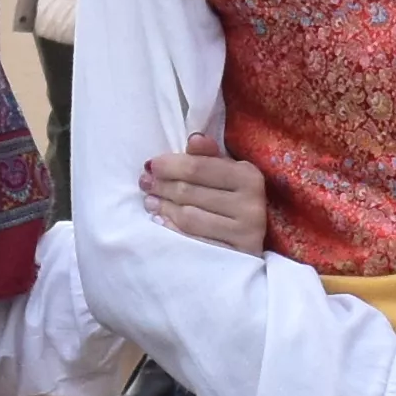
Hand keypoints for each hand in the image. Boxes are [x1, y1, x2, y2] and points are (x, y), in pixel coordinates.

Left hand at [139, 146, 269, 253]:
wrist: (247, 246)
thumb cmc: (231, 203)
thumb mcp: (224, 175)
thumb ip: (208, 156)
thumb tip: (194, 139)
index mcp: (248, 176)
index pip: (198, 167)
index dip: (170, 165)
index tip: (151, 165)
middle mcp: (251, 204)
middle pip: (190, 192)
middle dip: (162, 186)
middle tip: (145, 184)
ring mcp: (244, 233)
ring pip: (188, 216)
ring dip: (163, 208)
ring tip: (150, 202)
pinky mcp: (234, 256)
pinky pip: (193, 241)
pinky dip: (172, 230)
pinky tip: (160, 222)